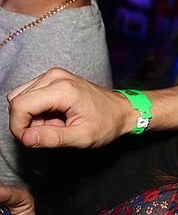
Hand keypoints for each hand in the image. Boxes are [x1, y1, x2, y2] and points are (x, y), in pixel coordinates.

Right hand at [8, 68, 131, 148]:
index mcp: (62, 89)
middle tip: (50, 133)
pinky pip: (31, 94)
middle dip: (26, 121)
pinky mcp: (54, 78)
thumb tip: (26, 138)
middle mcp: (54, 76)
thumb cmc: (107, 124)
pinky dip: (37, 109)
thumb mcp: (82, 137)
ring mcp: (53, 75)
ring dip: (31, 115)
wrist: (123, 110)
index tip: (30, 140)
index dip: (18, 126)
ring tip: (56, 124)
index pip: (19, 105)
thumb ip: (52, 138)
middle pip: (17, 100)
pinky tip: (56, 117)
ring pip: (21, 97)